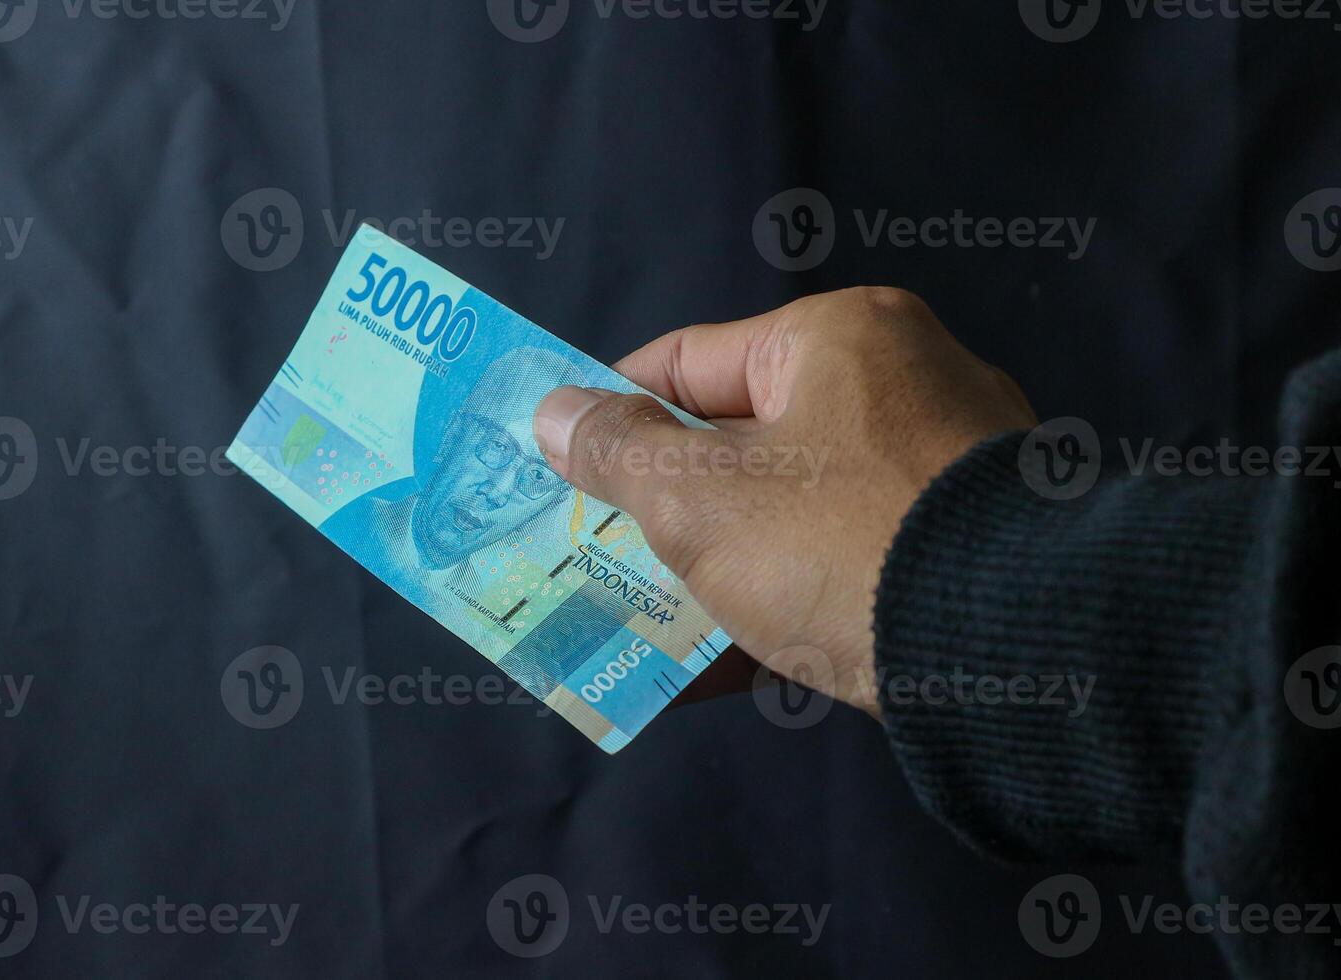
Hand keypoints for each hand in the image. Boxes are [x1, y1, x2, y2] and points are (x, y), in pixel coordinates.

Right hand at [531, 287, 1036, 717]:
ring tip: (640, 625)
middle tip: (591, 553)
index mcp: (839, 337)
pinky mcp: (968, 553)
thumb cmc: (839, 543)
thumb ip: (616, 452)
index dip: (608, 413)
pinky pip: (846, 566)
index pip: (688, 360)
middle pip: (741, 441)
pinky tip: (715, 672)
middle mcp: (904, 384)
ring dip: (714, 572)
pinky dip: (782, 607)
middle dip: (662, 510)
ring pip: (792, 513)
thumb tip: (555, 413)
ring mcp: (945, 472)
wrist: (1013, 651)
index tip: (555, 466)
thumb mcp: (698, 499)